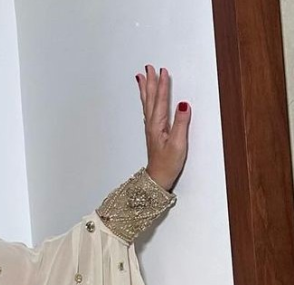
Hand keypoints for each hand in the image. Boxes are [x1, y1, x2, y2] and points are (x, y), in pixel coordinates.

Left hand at [137, 64, 191, 190]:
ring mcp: (151, 128)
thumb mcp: (178, 143)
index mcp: (158, 125)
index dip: (162, 85)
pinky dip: (147, 100)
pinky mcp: (153, 132)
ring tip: (142, 77)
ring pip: (148, 103)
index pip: (160, 100)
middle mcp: (152, 124)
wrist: (158, 177)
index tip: (163, 71)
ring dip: (146, 89)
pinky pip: (149, 110)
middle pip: (150, 99)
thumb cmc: (168, 163)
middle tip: (147, 67)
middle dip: (150, 82)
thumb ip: (181, 123)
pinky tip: (147, 98)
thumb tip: (183, 104)